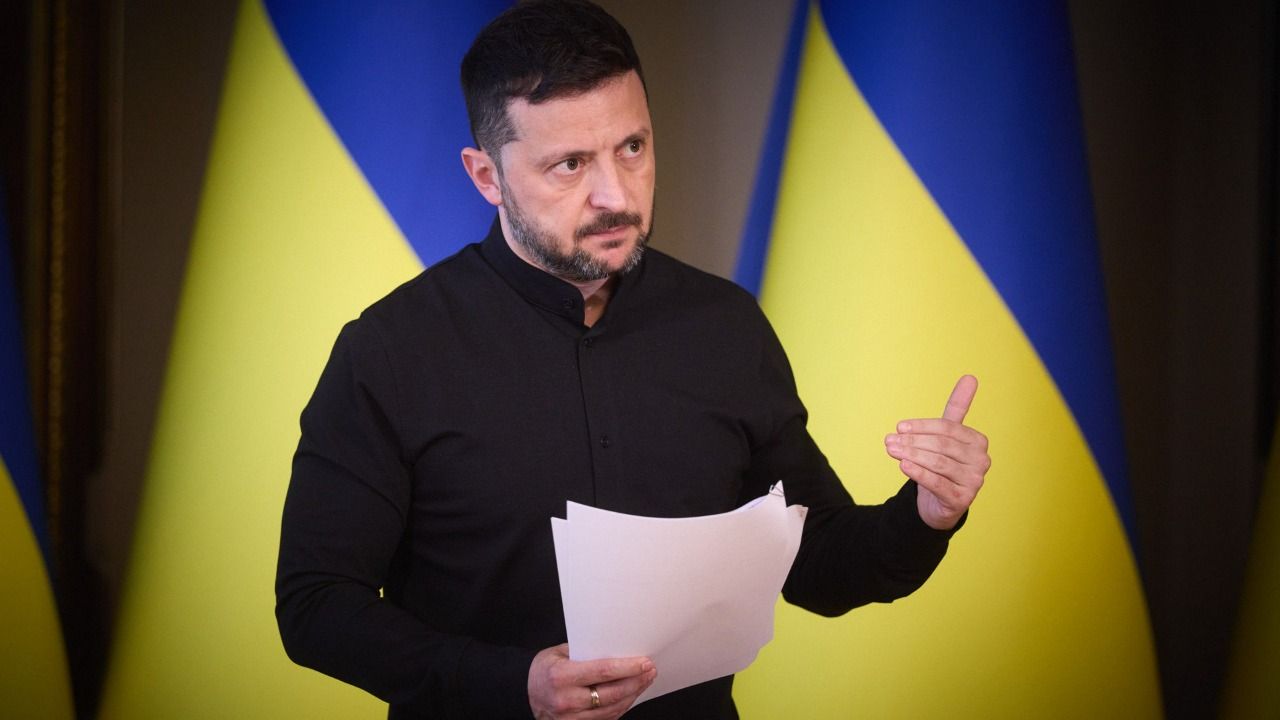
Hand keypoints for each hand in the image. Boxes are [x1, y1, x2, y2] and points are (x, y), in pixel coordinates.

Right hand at [528, 643, 656, 718]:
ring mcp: (571, 718)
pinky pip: (606, 718)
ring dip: (632, 694)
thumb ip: (585, 652)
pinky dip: (621, 707)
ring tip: (644, 681)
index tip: (644, 661)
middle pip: (612, 693)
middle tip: (650, 670)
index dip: (627, 667)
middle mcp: (566, 700)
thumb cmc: (544, 669)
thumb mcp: (558, 653)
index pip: (602, 672)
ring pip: (612, 708)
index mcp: (561, 677)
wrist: (524, 693)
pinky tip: (630, 695)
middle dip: (636, 681)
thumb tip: (615, 647)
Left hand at [884, 375, 989, 529]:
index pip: (948, 428)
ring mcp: (974, 482)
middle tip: (889, 440)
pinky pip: (937, 483)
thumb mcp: (947, 436)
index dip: (922, 426)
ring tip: (891, 450)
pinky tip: (903, 465)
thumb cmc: (942, 464)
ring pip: (938, 463)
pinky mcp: (962, 500)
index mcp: (978, 441)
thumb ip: (957, 408)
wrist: (939, 502)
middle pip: (942, 446)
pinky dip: (918, 473)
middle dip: (913, 441)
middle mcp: (981, 461)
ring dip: (911, 455)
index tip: (899, 426)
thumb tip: (970, 376)